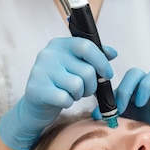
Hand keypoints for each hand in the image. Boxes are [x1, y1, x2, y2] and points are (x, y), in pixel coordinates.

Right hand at [0, 37, 116, 149]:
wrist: (36, 105)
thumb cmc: (60, 83)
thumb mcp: (76, 66)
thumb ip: (94, 57)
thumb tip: (113, 53)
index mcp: (60, 44)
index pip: (87, 46)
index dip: (101, 62)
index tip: (108, 74)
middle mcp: (48, 54)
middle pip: (87, 70)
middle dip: (91, 85)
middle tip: (83, 90)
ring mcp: (40, 71)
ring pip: (77, 85)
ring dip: (79, 95)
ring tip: (70, 94)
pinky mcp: (36, 89)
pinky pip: (65, 98)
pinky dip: (68, 103)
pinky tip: (61, 100)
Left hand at [112, 67, 149, 149]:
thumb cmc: (139, 130)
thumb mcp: (123, 121)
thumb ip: (110, 115)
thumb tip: (95, 115)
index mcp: (132, 90)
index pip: (122, 78)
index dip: (119, 89)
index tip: (115, 108)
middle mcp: (147, 87)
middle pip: (137, 72)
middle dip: (128, 87)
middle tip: (124, 106)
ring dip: (146, 86)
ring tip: (141, 103)